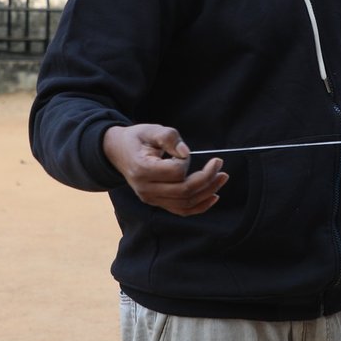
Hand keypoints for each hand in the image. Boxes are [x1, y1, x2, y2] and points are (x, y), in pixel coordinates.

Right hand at [102, 123, 227, 215]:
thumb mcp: (150, 130)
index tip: (185, 150)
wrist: (118, 152)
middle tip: (219, 164)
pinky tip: (214, 196)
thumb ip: (169, 137)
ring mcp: (151, 199)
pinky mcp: (158, 203)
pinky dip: (200, 206)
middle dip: (207, 179)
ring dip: (208, 192)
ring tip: (222, 178)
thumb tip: (186, 153)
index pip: (176, 172)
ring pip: (185, 204)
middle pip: (184, 191)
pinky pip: (181, 210)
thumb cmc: (136, 139)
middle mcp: (146, 189)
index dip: (186, 161)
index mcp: (142, 170)